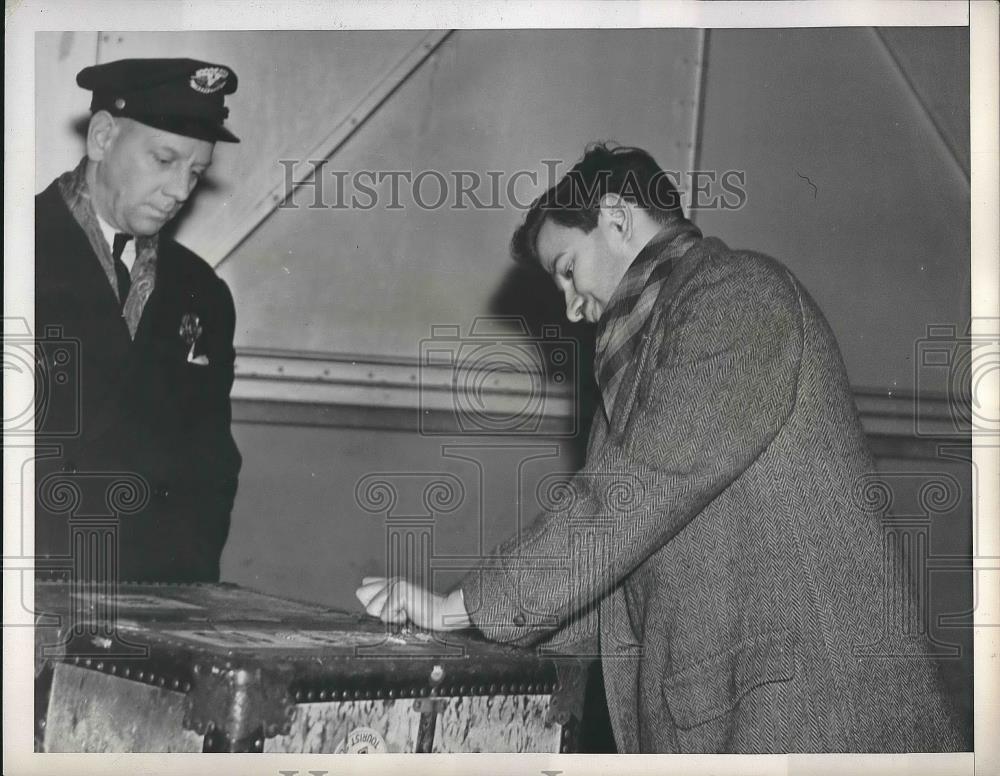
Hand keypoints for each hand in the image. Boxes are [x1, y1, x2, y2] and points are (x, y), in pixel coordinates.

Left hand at [355, 577, 469, 630]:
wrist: (442, 613)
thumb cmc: (424, 612)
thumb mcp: (400, 606)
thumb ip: (383, 602)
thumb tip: (364, 598)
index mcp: (391, 582)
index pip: (364, 584)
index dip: (370, 599)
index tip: (388, 606)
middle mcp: (392, 580)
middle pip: (361, 593)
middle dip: (375, 608)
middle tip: (395, 610)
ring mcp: (395, 585)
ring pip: (371, 608)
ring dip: (388, 616)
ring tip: (404, 612)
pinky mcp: (400, 593)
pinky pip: (385, 616)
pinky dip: (396, 620)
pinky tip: (409, 614)